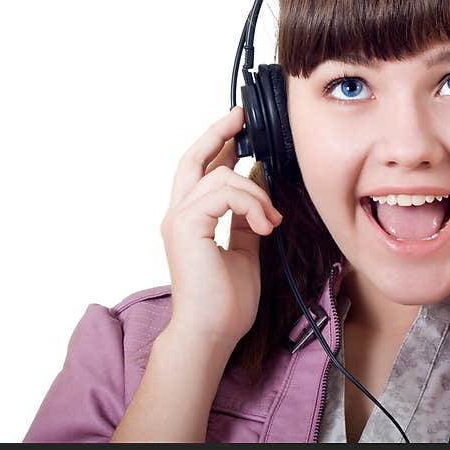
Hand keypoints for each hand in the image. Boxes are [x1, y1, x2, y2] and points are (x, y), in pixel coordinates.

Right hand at [160, 105, 282, 346]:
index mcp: (191, 219)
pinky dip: (250, 203)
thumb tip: (257, 188)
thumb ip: (245, 217)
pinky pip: (222, 192)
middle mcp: (178, 214)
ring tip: (270, 220)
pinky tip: (264, 224)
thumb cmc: (225, 300)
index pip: (201, 170)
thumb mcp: (245, 248)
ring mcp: (179, 219)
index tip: (240, 127)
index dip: (219, 145)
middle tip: (241, 116)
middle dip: (218, 133)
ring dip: (254, 192)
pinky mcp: (187, 226)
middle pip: (192, 159)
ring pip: (218, 175)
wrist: (212, 332)